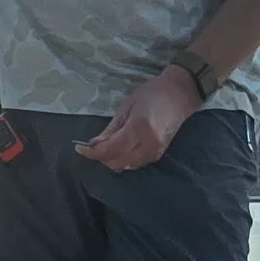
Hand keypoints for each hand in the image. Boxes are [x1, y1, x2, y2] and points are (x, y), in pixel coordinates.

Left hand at [75, 66, 200, 172]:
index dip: (92, 152)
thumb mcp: (127, 107)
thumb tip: (94, 144)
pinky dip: (123, 160)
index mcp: (138, 129)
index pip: (109, 149)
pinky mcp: (158, 155)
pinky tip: (119, 149)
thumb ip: (111, 129)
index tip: (79, 148)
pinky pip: (134, 164)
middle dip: (101, 156)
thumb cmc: (152, 94)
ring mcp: (154, 152)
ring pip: (124, 166)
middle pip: (115, 162)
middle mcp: (147, 145)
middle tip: (93, 145)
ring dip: (111, 159)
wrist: (179, 95)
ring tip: (106, 146)